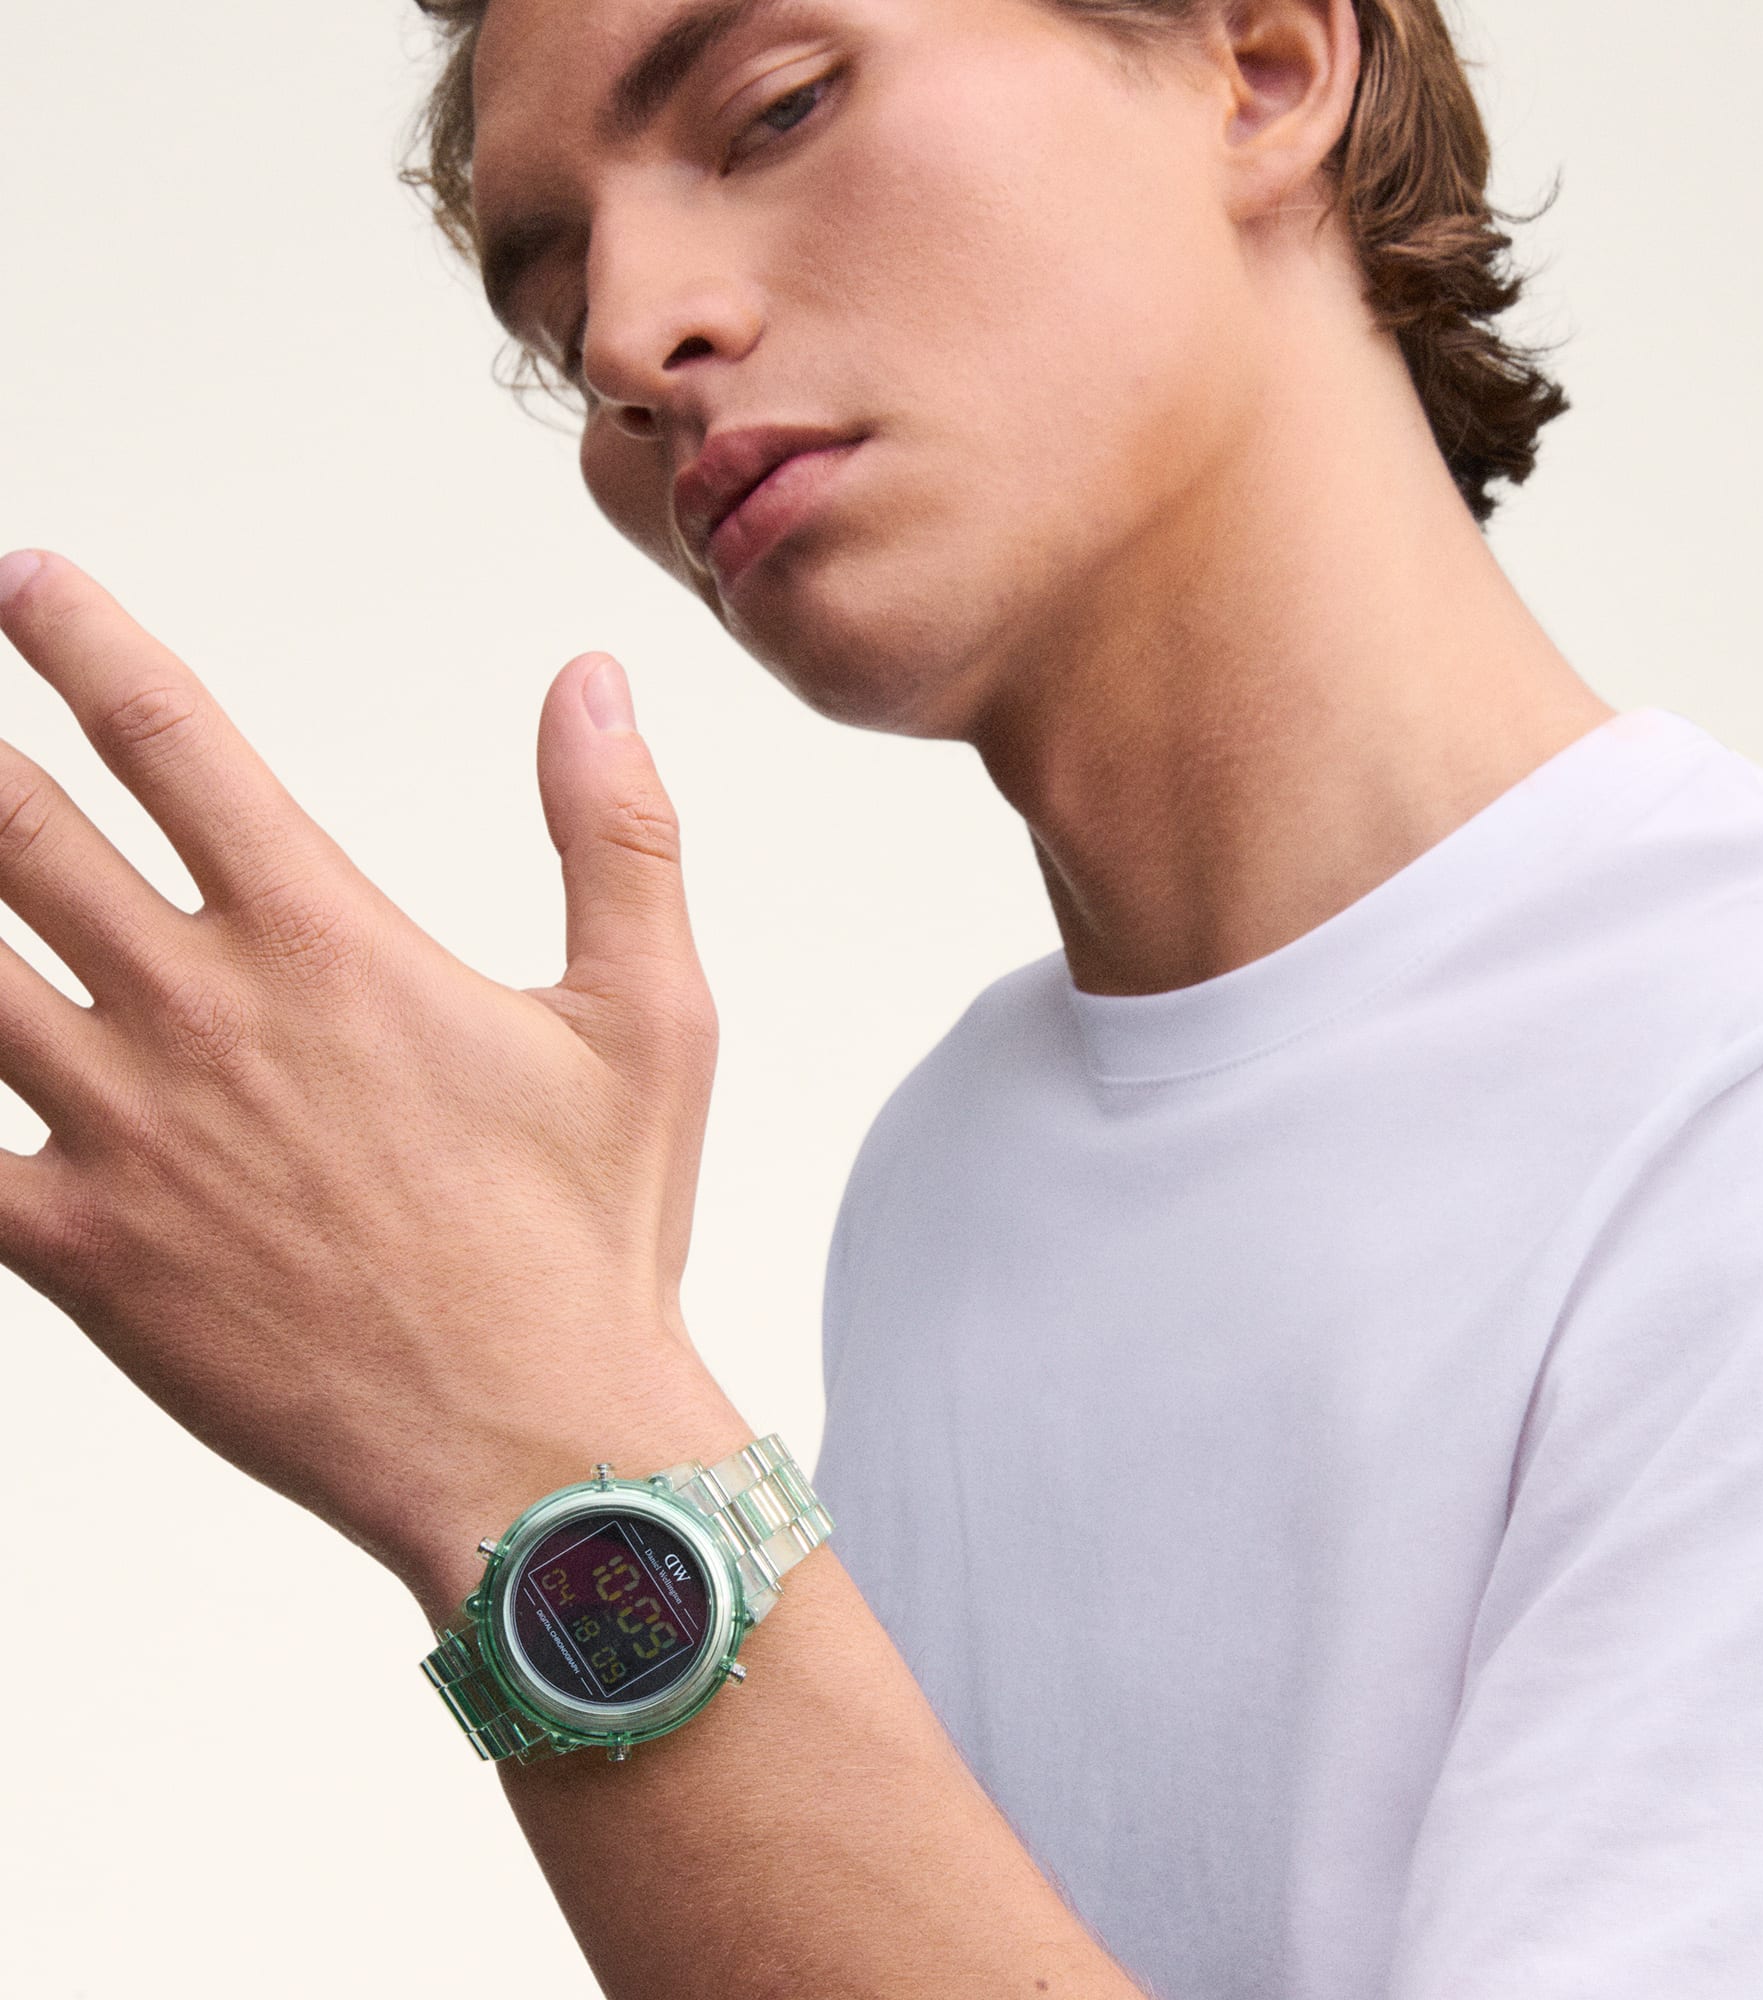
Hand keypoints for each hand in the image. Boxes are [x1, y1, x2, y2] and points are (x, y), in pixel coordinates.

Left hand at [0, 549, 733, 1620]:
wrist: (531, 1447)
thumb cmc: (594, 1235)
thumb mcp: (649, 1016)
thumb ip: (617, 833)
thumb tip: (592, 684)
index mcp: (328, 943)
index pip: (172, 739)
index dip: (80, 641)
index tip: (25, 582)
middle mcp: (203, 1015)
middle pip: (14, 831)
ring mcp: (122, 1134)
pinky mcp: (79, 1252)